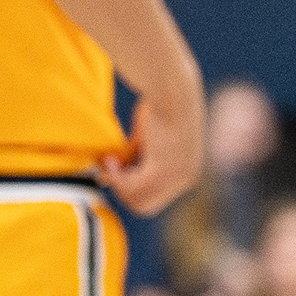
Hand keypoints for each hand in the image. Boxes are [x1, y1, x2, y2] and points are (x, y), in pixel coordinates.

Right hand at [108, 93, 203, 215]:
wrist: (171, 88)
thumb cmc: (161, 104)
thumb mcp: (149, 138)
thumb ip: (139, 158)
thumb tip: (112, 175)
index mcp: (187, 172)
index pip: (155, 199)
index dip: (132, 189)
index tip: (117, 169)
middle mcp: (186, 178)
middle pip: (146, 206)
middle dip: (123, 190)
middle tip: (110, 166)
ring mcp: (177, 177)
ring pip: (137, 201)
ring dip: (117, 184)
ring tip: (108, 160)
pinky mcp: (164, 170)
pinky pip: (131, 188)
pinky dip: (115, 177)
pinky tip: (109, 158)